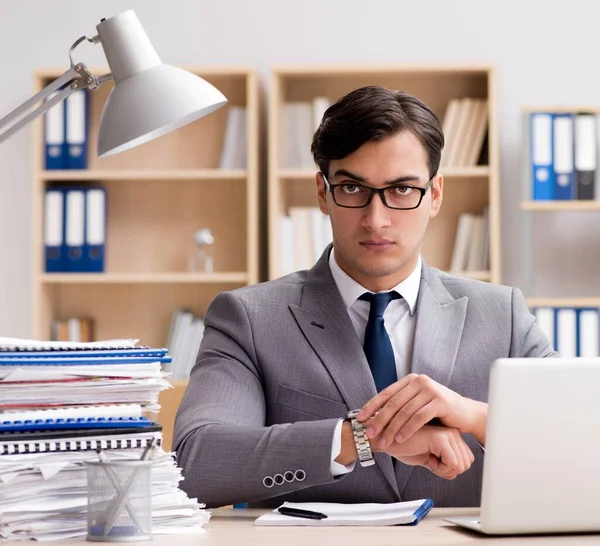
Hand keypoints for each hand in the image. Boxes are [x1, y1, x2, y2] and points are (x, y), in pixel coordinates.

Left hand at [357, 373, 481, 447]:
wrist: (466, 414)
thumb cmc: (438, 412)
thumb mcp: (417, 404)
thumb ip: (401, 404)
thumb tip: (374, 414)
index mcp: (410, 381)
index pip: (386, 393)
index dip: (371, 406)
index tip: (360, 419)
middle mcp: (419, 381)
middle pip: (393, 403)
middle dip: (379, 420)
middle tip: (369, 433)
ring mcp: (430, 390)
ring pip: (405, 411)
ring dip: (392, 428)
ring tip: (384, 441)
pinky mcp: (440, 401)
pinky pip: (419, 417)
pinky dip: (407, 429)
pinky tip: (400, 438)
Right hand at [382, 425, 474, 479]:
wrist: (386, 439)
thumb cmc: (405, 447)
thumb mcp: (431, 457)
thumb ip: (446, 461)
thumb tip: (458, 470)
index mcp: (451, 435)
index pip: (466, 462)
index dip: (448, 468)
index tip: (431, 458)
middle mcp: (452, 432)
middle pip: (466, 465)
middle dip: (446, 469)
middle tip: (428, 457)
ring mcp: (448, 433)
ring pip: (460, 466)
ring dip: (441, 468)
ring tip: (425, 454)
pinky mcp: (441, 438)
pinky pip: (452, 464)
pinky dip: (439, 468)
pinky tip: (425, 455)